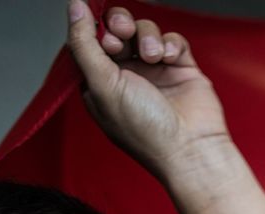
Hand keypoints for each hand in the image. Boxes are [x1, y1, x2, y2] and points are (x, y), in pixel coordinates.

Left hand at [65, 1, 229, 180]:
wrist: (190, 148)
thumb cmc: (145, 130)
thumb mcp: (102, 85)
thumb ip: (84, 44)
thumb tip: (74, 8)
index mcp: (101, 84)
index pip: (90, 42)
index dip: (96, 31)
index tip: (106, 38)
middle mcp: (126, 76)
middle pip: (117, 29)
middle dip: (120, 24)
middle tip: (124, 32)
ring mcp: (154, 71)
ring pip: (145, 30)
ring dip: (147, 37)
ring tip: (154, 57)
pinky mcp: (181, 68)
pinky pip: (173, 40)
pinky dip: (171, 43)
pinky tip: (169, 59)